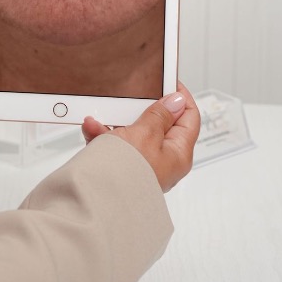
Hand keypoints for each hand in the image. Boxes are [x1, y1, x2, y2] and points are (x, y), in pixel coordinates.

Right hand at [81, 82, 199, 191]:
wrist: (96, 201)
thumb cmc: (126, 173)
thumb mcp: (145, 133)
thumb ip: (160, 115)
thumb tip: (177, 101)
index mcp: (178, 153)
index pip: (189, 118)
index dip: (180, 97)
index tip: (167, 80)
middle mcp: (163, 161)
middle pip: (159, 124)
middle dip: (140, 109)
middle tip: (130, 97)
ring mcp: (142, 165)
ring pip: (133, 133)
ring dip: (116, 122)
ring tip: (102, 116)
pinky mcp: (122, 168)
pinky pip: (115, 145)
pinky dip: (104, 135)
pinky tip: (92, 129)